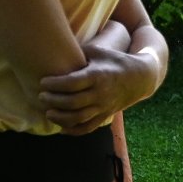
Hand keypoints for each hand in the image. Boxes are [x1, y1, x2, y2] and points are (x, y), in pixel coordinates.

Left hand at [39, 43, 156, 133]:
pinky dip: (73, 131)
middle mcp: (101, 93)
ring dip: (60, 118)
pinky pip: (88, 127)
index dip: (55, 84)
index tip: (43, 82)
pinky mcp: (106, 115)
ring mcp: (104, 106)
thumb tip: (55, 50)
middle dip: (53, 100)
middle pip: (72, 102)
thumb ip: (78, 53)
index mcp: (98, 75)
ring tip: (48, 112)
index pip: (72, 83)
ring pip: (78, 118)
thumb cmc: (115, 60)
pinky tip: (61, 128)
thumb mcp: (99, 51)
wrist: (140, 77)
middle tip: (42, 96)